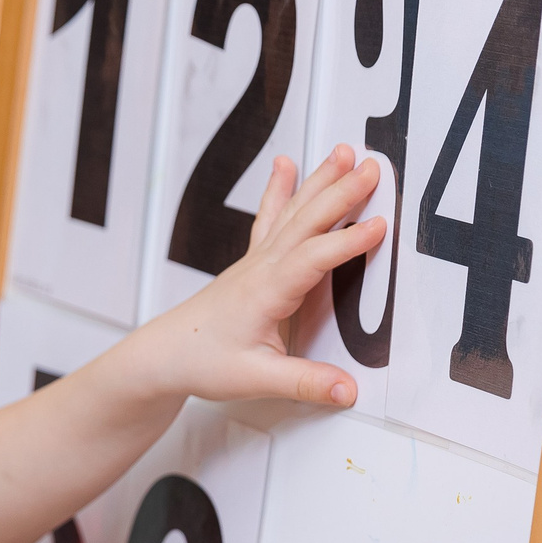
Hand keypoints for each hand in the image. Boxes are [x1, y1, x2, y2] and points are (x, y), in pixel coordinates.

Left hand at [149, 147, 385, 406]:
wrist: (162, 355)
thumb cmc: (200, 361)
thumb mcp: (255, 380)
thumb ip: (304, 383)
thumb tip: (347, 390)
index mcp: (265, 292)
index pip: (311, 260)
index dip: (346, 243)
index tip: (379, 226)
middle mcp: (260, 268)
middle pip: (306, 222)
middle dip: (341, 192)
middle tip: (374, 168)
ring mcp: (256, 261)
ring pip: (292, 212)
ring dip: (320, 181)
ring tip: (345, 153)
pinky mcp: (253, 263)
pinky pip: (271, 218)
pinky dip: (281, 189)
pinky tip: (285, 166)